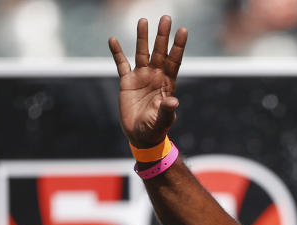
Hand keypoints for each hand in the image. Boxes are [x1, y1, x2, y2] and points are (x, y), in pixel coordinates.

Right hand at [108, 15, 187, 147]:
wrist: (141, 135)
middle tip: (166, 18)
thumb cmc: (155, 129)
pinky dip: (117, 52)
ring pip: (142, 53)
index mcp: (167, 84)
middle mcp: (155, 76)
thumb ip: (167, 110)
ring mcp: (141, 77)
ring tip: (143, 20)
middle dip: (162, 36)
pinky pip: (121, 64)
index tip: (183, 30)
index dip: (178, 46)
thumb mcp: (162, 120)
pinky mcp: (127, 82)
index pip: (174, 61)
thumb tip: (174, 101)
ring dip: (142, 38)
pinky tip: (113, 39)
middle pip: (159, 52)